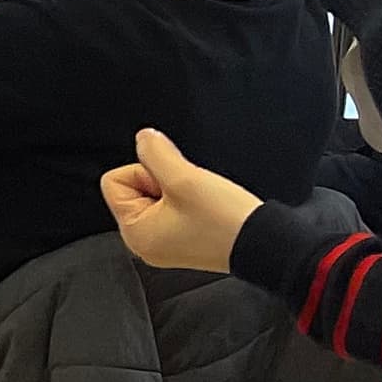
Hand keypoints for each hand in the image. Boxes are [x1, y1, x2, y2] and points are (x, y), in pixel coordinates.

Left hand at [99, 128, 261, 276]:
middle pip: (132, 186)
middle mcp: (144, 242)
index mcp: (135, 234)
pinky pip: (171, 205)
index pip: (114, 181)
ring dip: (176, 189)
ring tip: (199, 201)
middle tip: (188, 194)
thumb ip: (155, 153)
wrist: (267, 243)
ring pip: (154, 193)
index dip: (144, 172)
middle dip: (160, 180)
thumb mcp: (184, 178)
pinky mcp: (183, 238)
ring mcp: (164, 242)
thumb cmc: (227, 221)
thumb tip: (143, 138)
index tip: (172, 186)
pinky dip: (186, 199)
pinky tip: (204, 207)